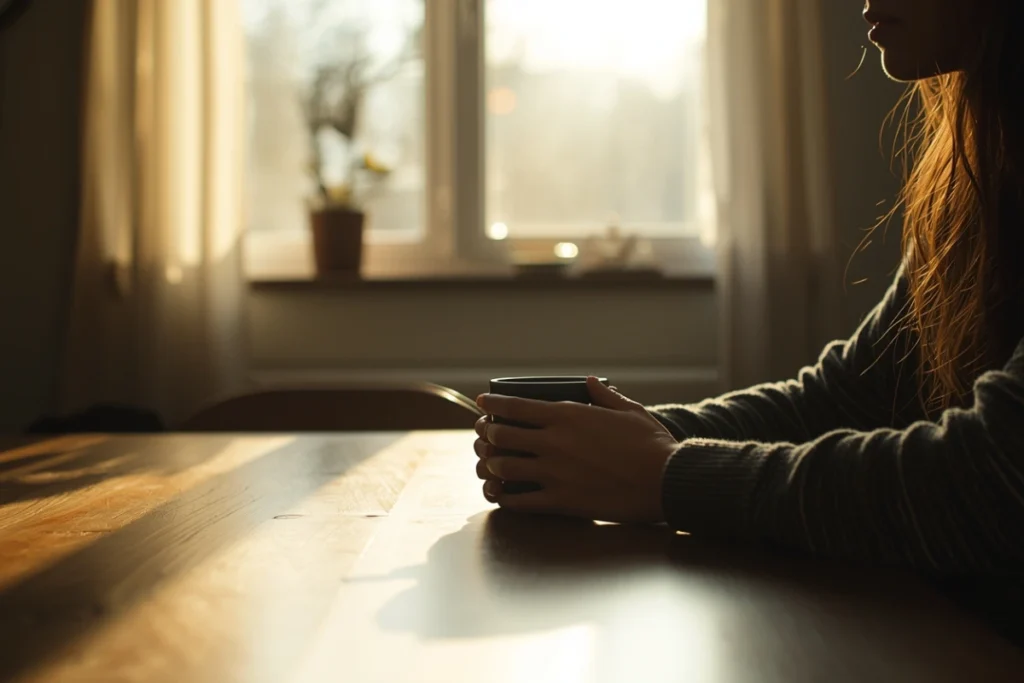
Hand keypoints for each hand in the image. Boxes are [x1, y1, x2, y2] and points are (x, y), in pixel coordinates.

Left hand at [473, 377, 678, 523]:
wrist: (666, 481)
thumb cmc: (651, 444)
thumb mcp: (628, 409)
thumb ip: (603, 395)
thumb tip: (589, 382)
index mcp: (568, 416)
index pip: (515, 406)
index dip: (492, 404)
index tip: (481, 403)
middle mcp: (554, 443)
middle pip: (502, 435)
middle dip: (487, 433)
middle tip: (484, 434)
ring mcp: (555, 474)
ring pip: (504, 468)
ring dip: (491, 464)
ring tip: (490, 463)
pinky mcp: (561, 502)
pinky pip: (520, 501)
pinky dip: (505, 497)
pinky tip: (501, 494)